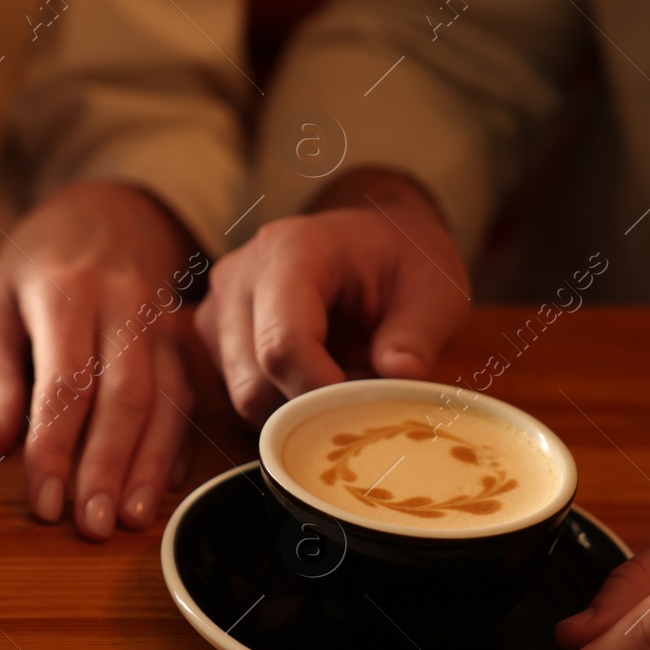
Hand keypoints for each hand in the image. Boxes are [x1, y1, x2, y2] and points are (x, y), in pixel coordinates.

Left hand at [0, 182, 201, 540]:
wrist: (109, 212)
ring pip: (166, 399)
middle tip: (93, 525)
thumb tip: (2, 443)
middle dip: (108, 467)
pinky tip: (164, 487)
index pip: (64, 382)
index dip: (55, 448)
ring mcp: (163, 320)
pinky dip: (178, 446)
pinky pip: (190, 396)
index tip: (45, 501)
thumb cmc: (40, 264)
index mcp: (65, 289)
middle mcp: (123, 302)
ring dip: (149, 465)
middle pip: (124, 395)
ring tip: (131, 518)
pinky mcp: (186, 338)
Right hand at [195, 168, 469, 425]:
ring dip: (298, 408)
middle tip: (364, 391)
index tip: (365, 404)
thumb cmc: (402, 259)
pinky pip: (244, 394)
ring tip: (345, 377)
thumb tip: (400, 378)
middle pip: (255, 382)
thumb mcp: (433, 288)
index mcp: (290, 251)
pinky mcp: (216, 337)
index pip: (281, 344)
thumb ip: (416, 335)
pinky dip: (285, 402)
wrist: (372, 241)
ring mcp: (219, 309)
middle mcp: (239, 277)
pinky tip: (320, 376)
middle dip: (313, 406)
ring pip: (246, 397)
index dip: (320, 391)